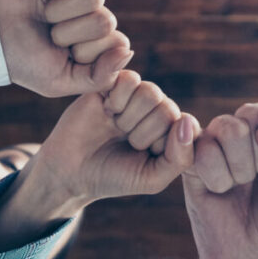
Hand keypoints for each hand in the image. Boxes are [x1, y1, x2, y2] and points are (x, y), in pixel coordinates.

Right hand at [0, 0, 133, 97]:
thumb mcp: (59, 80)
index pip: (117, 43)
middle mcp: (87, 14)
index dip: (88, 52)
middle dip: (72, 33)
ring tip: (42, 14)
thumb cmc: (19, 60)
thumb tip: (128, 51)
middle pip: (106, 21)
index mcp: (92, 41)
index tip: (62, 55)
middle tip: (47, 33)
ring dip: (63, 11)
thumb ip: (99, 76)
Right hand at [34, 73, 199, 207]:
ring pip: (150, 92)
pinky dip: (116, 99)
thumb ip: (180, 158)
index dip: (162, 144)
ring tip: (116, 126)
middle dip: (142, 133)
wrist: (70, 171)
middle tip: (125, 141)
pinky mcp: (115, 82)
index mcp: (173, 131)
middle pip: (167, 108)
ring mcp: (137, 95)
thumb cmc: (114, 177)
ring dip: (129, 117)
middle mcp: (158, 109)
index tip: (144, 155)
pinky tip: (107, 111)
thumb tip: (187, 121)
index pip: (187, 126)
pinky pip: (129, 79)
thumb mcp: (152, 179)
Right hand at [183, 100, 257, 258]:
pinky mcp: (191, 155)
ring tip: (241, 186)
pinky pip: (201, 149)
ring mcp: (218, 139)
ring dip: (240, 169)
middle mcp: (249, 126)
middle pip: (255, 114)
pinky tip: (220, 190)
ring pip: (228, 128)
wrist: (252, 254)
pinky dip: (216, 178)